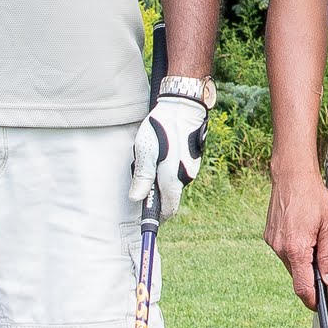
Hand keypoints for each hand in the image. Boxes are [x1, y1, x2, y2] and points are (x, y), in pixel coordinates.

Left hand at [129, 92, 207, 216]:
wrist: (184, 105)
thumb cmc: (162, 127)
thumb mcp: (146, 151)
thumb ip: (142, 176)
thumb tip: (136, 198)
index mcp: (173, 178)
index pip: (168, 208)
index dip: (158, 218)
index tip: (148, 222)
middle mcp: (185, 176)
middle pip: (169, 195)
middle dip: (155, 195)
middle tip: (140, 182)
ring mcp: (190, 166)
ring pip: (172, 181)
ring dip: (160, 179)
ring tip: (148, 159)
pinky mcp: (191, 157)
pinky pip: (177, 170)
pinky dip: (166, 168)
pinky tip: (159, 151)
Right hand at [264, 160, 327, 308]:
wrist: (291, 176)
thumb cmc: (314, 198)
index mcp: (297, 249)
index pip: (302, 286)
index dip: (311, 300)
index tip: (319, 307)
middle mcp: (280, 248)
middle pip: (296, 276)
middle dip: (310, 277)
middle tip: (327, 269)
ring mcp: (273, 242)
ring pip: (290, 264)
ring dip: (303, 262)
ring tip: (316, 243)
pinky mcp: (270, 235)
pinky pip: (284, 252)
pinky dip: (295, 251)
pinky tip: (304, 235)